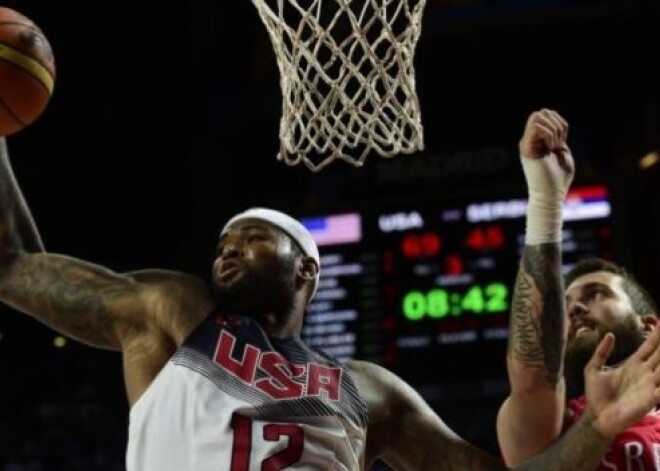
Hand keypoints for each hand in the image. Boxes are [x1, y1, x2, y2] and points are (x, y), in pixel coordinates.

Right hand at [520, 108, 574, 198]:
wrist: (551, 194)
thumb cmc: (558, 178)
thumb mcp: (561, 151)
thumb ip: (557, 136)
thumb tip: (552, 119)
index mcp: (537, 141)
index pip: (546, 116)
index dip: (558, 123)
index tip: (561, 141)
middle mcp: (528, 140)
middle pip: (541, 113)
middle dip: (555, 124)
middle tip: (558, 143)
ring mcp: (526, 143)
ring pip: (537, 116)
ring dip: (552, 130)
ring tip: (553, 146)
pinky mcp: (525, 148)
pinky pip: (536, 127)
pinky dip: (548, 134)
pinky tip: (550, 148)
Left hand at [584, 323, 659, 438]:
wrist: (596, 416)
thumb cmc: (596, 394)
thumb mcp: (593, 369)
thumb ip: (601, 352)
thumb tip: (610, 334)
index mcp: (633, 364)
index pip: (649, 347)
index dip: (656, 335)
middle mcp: (644, 373)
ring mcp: (649, 386)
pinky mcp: (650, 399)